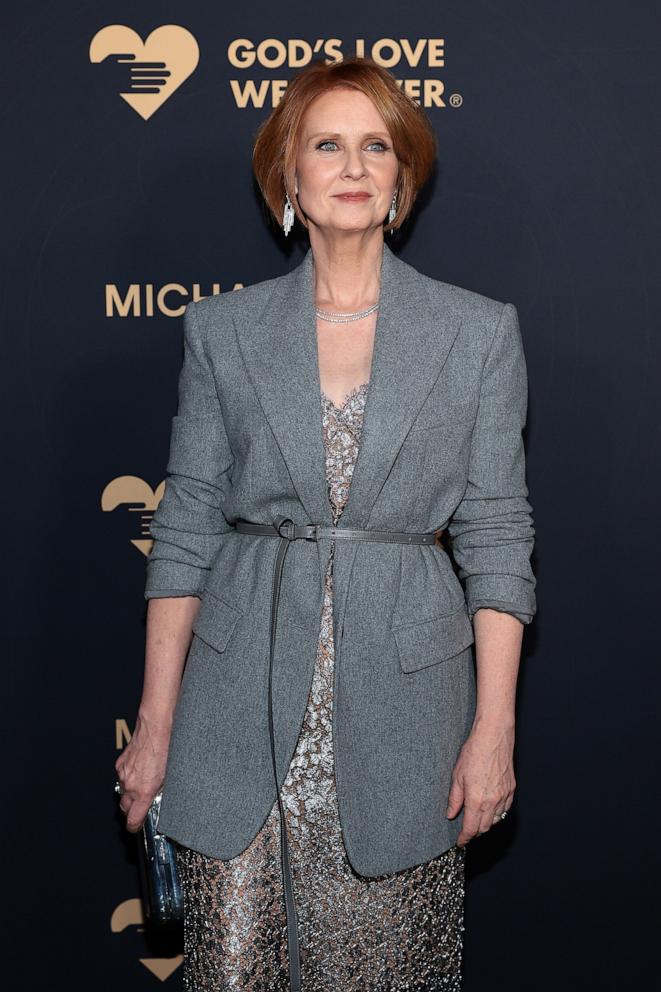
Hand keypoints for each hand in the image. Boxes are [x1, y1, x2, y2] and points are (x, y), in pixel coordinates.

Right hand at [115, 711, 170, 832]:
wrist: (155, 728)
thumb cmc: (166, 749)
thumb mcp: (169, 776)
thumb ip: (160, 791)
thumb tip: (158, 798)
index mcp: (143, 792)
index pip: (132, 820)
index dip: (134, 826)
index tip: (136, 827)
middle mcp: (130, 785)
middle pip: (124, 808)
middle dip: (132, 810)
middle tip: (141, 806)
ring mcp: (123, 774)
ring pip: (123, 792)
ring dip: (130, 792)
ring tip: (143, 783)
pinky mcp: (120, 764)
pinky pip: (122, 777)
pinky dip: (128, 777)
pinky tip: (140, 770)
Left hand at [445, 719, 515, 846]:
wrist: (493, 738)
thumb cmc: (474, 752)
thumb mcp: (457, 776)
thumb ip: (454, 798)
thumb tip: (451, 814)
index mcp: (476, 800)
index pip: (471, 828)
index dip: (465, 838)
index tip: (460, 842)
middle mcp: (492, 801)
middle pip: (484, 827)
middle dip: (475, 832)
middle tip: (466, 831)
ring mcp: (504, 796)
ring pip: (496, 820)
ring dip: (486, 824)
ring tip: (477, 820)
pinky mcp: (511, 789)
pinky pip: (505, 809)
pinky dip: (497, 814)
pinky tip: (490, 809)